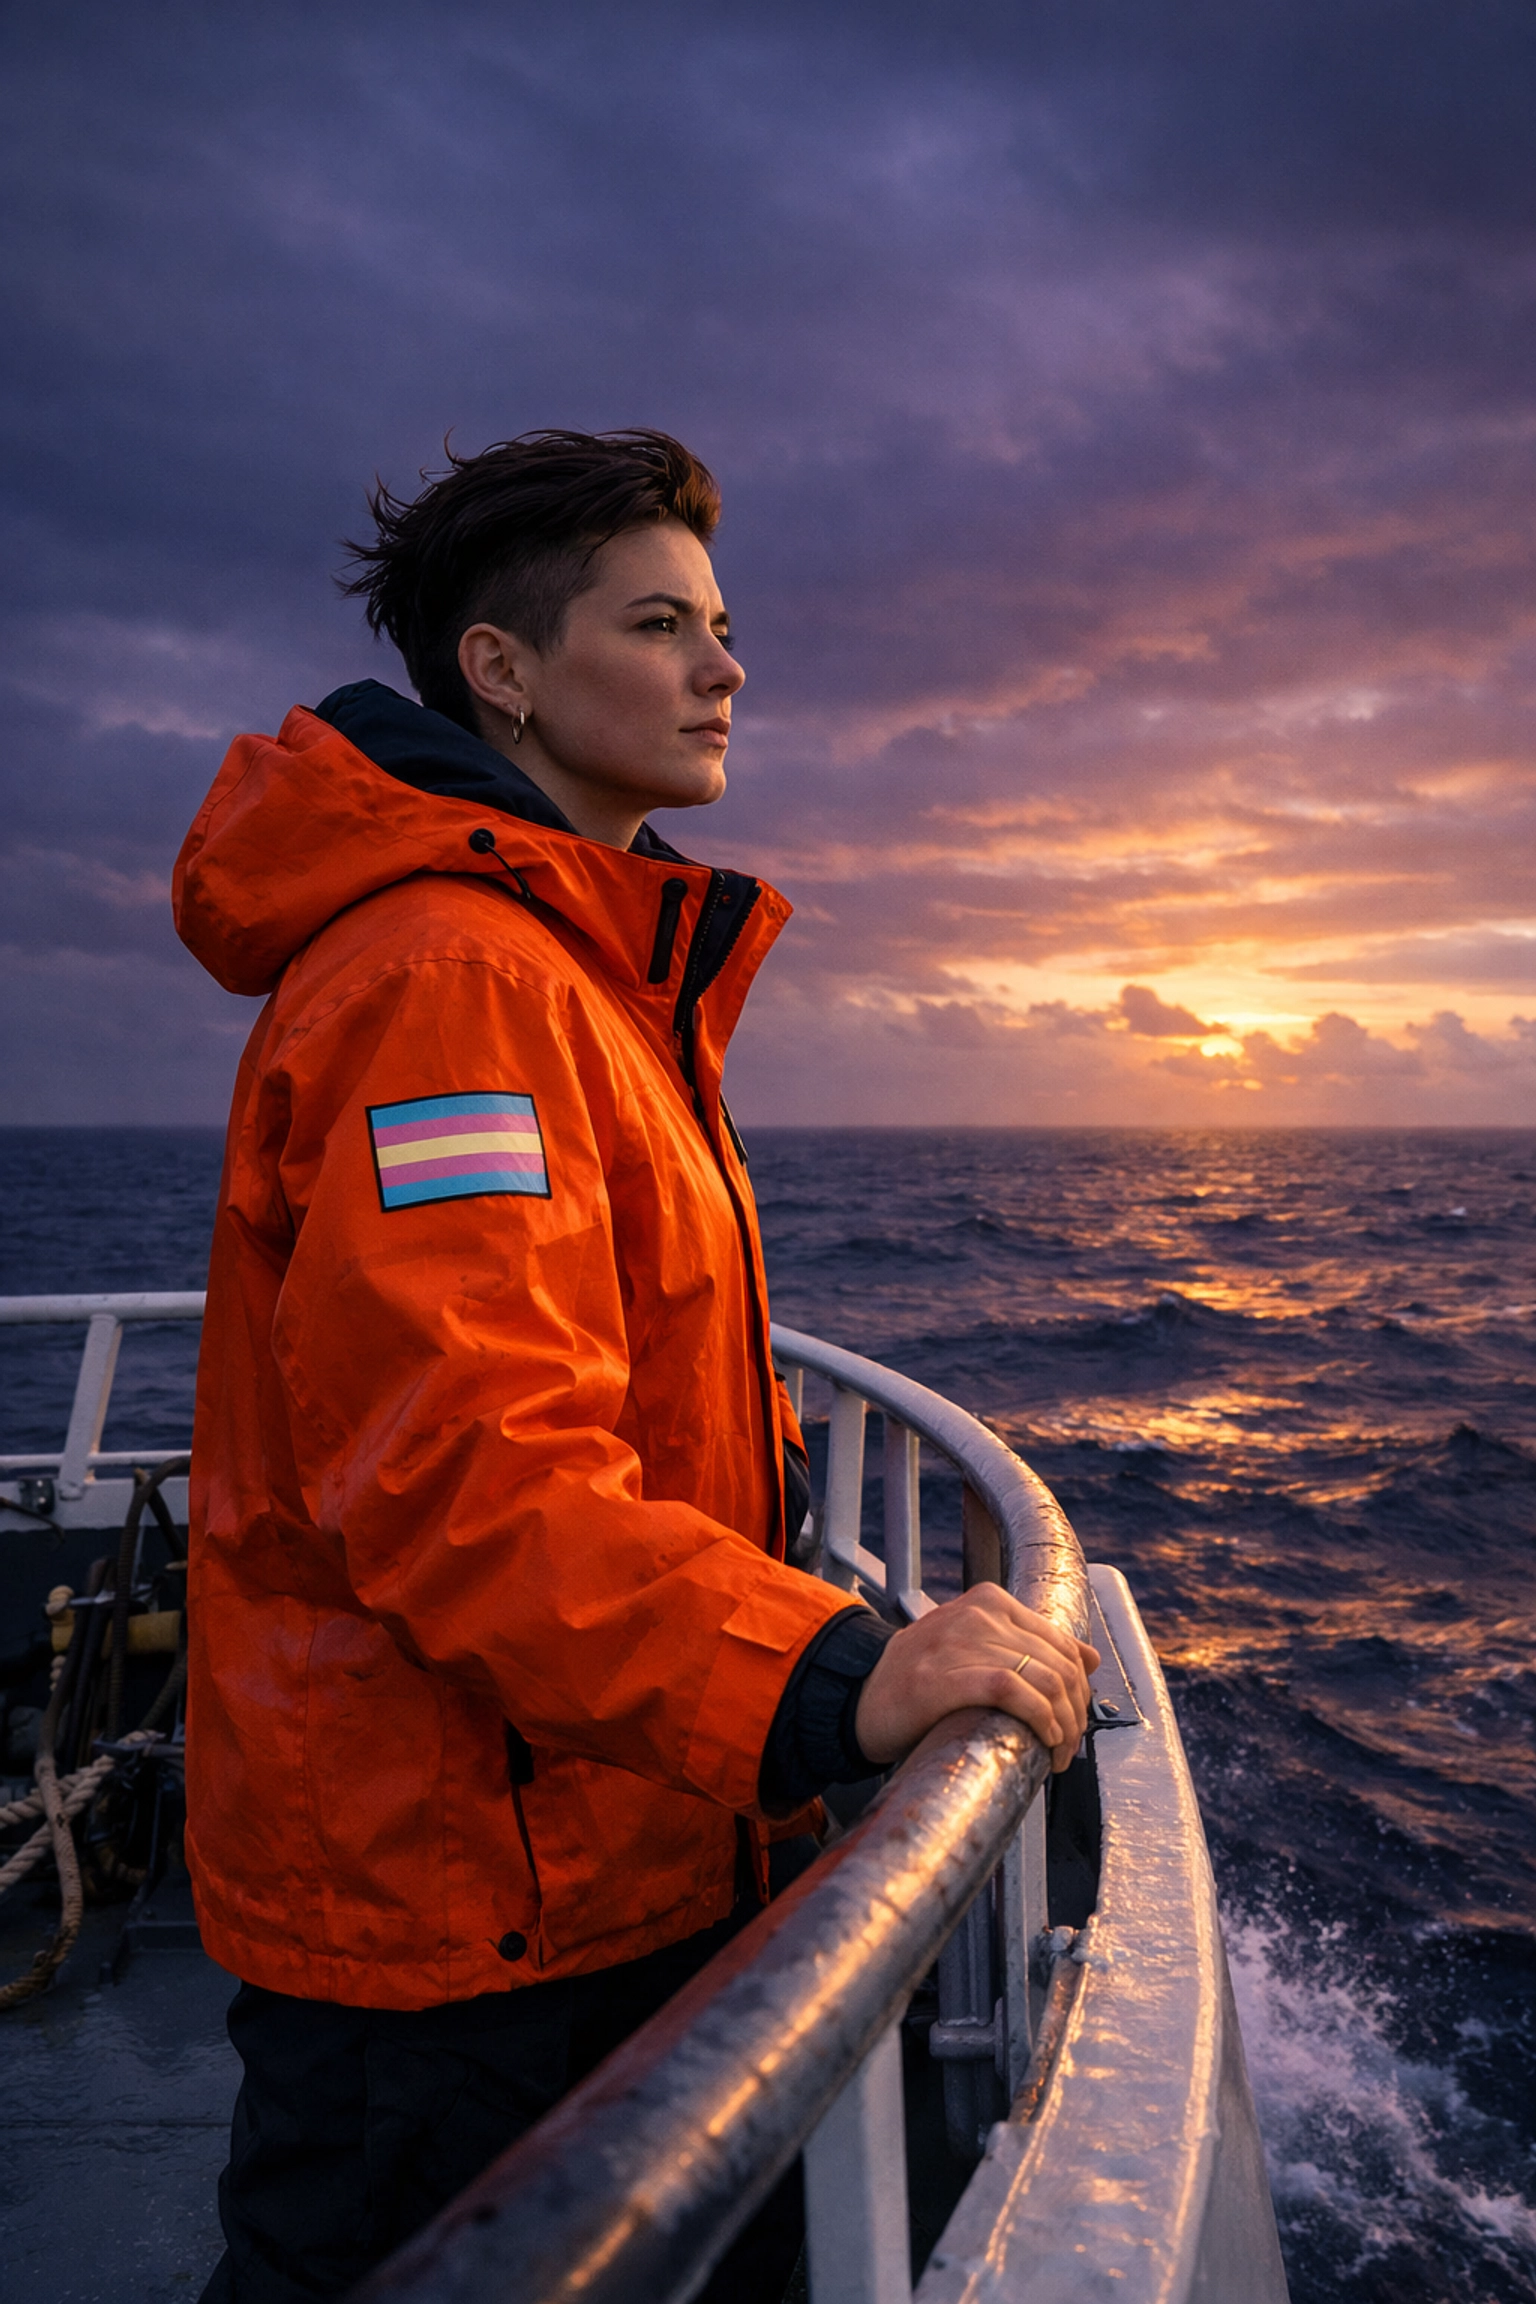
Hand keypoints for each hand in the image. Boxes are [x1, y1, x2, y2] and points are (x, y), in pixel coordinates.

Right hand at [853, 1586, 1099, 1772]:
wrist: (861, 1695)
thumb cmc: (922, 1677)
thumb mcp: (977, 1647)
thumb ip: (1030, 1646)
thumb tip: (1091, 1658)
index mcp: (989, 1601)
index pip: (1061, 1643)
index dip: (1081, 1688)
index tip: (1075, 1720)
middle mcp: (978, 1615)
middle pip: (1059, 1665)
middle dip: (1076, 1714)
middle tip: (1069, 1747)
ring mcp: (959, 1643)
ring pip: (1044, 1680)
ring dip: (1063, 1727)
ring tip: (1057, 1753)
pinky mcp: (943, 1678)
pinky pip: (1012, 1692)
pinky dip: (1039, 1719)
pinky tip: (1042, 1740)